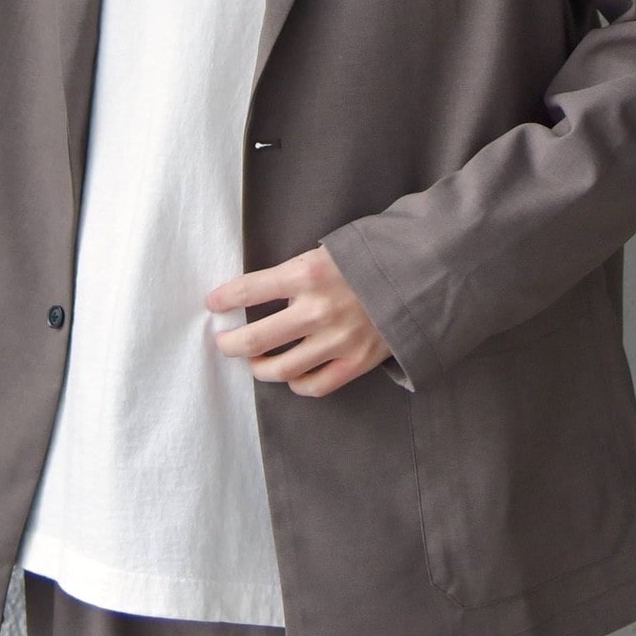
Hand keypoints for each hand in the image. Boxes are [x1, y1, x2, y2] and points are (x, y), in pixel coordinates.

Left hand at [204, 245, 394, 396]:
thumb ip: (295, 272)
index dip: (223, 298)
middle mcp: (318, 309)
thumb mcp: (328, 250)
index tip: (213, 304)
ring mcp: (337, 339)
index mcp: (307, 273)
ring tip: (255, 362)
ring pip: (281, 369)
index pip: (248, 290)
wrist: (422, 275)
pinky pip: (315, 385)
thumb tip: (258, 290)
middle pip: (255, 339)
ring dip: (260, 368)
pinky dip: (297, 384)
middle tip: (224, 343)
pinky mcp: (356, 361)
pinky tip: (292, 375)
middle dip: (230, 344)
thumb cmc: (369, 259)